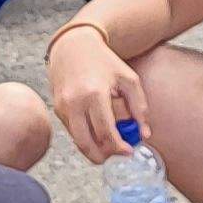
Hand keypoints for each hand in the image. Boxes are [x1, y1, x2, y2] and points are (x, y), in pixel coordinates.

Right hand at [45, 26, 146, 162]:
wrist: (73, 46)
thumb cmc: (104, 62)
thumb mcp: (128, 79)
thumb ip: (139, 107)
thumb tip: (144, 134)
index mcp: (94, 94)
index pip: (106, 133)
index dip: (118, 148)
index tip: (129, 152)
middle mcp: (74, 102)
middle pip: (87, 143)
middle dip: (103, 156)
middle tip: (116, 156)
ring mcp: (63, 107)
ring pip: (77, 140)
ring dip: (93, 150)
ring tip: (108, 147)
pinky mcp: (57, 109)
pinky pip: (72, 131)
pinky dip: (85, 137)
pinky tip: (97, 132)